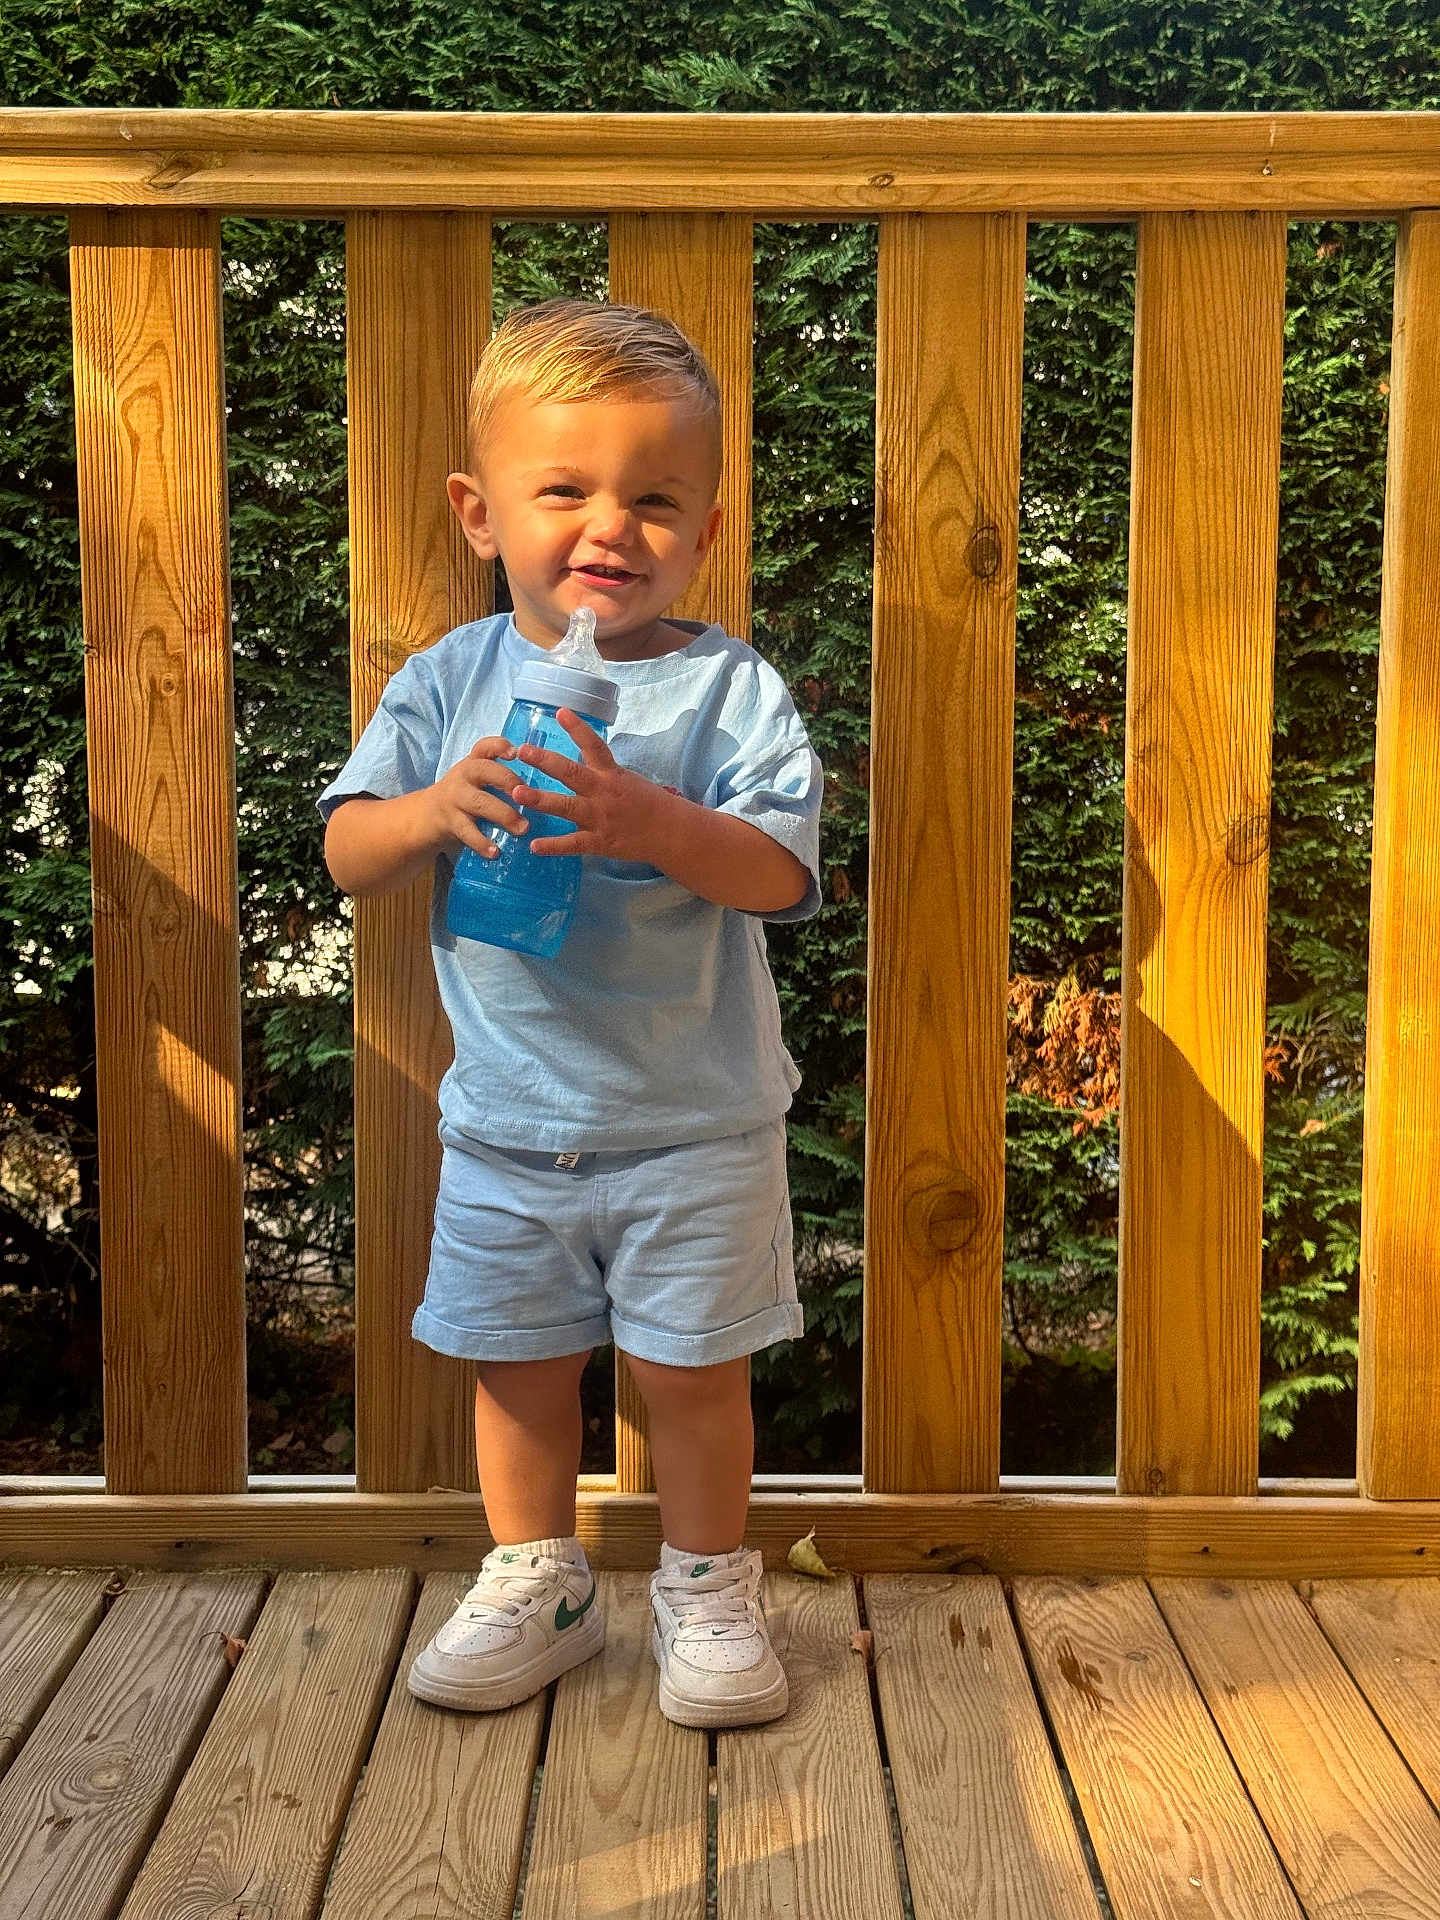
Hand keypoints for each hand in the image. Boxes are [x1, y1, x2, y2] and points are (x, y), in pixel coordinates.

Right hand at [426, 735, 529, 859]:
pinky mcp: (450, 822)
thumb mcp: (477, 780)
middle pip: (485, 771)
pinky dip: (482, 843)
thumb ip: (500, 778)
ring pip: (480, 802)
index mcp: (474, 762)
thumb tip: (541, 790)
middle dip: (508, 781)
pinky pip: (467, 832)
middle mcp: (463, 776)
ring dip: (504, 814)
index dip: (499, 746)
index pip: (484, 747)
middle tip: (529, 794)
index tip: (515, 753)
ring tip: (523, 828)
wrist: (426, 816)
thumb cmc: (464, 796)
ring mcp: (455, 798)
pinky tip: (495, 852)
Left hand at [512, 709, 682, 860]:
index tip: (560, 712)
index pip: (594, 746)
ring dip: (540, 800)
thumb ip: (599, 771)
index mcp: (611, 774)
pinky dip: (553, 846)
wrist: (670, 831)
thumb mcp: (625, 778)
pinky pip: (573, 844)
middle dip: (546, 762)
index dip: (577, 728)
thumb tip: (576, 759)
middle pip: (572, 774)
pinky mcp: (600, 841)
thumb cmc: (647, 802)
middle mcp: (603, 792)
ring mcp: (600, 817)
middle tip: (523, 751)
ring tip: (516, 793)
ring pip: (567, 807)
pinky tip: (533, 846)